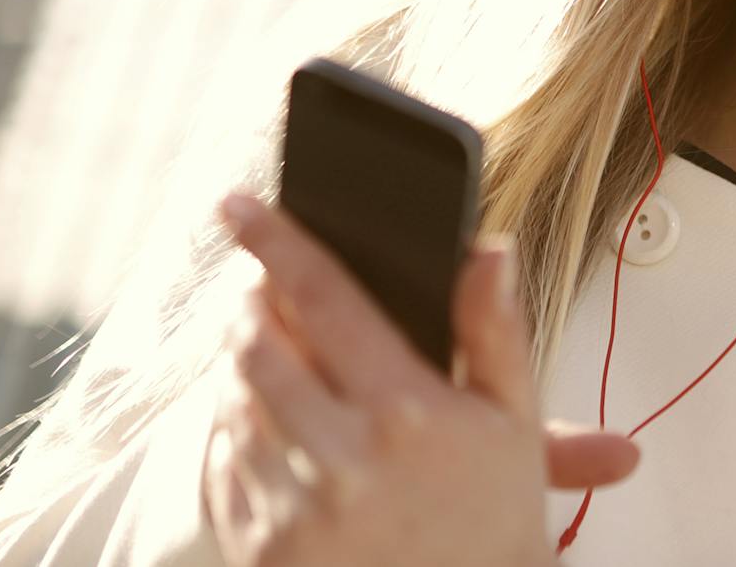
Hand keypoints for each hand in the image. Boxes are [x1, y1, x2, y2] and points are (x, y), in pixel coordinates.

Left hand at [203, 191, 638, 565]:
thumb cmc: (494, 514)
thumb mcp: (514, 418)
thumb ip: (496, 328)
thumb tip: (489, 248)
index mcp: (406, 410)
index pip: (321, 297)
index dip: (275, 240)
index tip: (237, 202)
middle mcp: (342, 457)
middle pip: (255, 342)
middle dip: (252, 302)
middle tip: (263, 286)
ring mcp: (296, 507)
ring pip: (232, 401)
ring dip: (245, 365)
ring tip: (282, 361)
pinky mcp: (263, 550)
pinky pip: (222, 465)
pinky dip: (237, 433)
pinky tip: (280, 430)